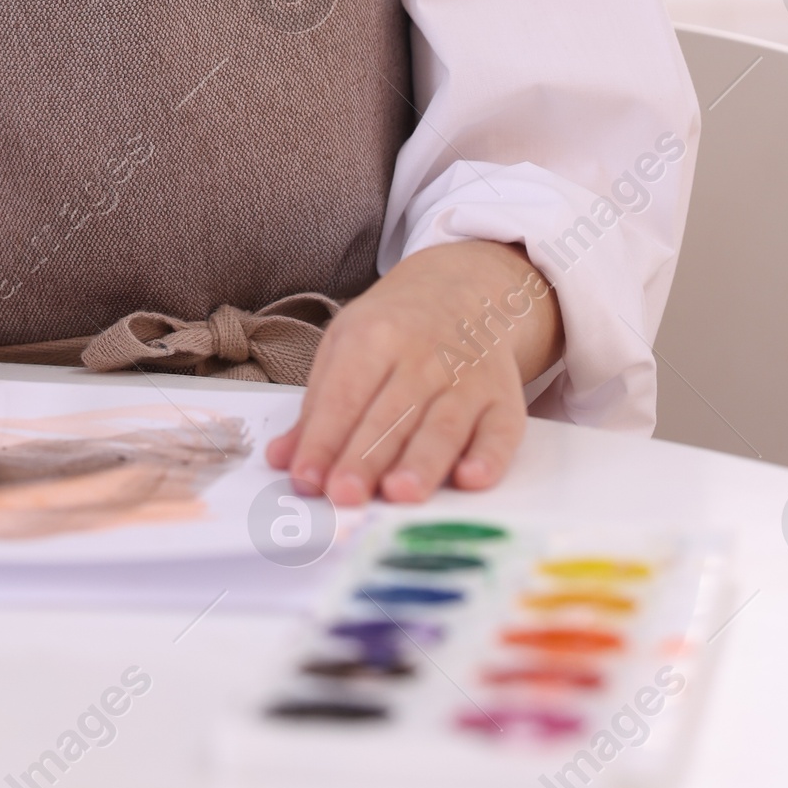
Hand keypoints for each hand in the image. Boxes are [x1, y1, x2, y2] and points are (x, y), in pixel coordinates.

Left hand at [264, 241, 561, 505]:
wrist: (463, 291)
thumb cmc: (393, 329)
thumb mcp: (345, 346)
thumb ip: (318, 408)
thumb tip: (284, 459)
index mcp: (374, 338)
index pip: (344, 397)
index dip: (324, 440)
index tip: (306, 479)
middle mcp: (423, 357)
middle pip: (391, 417)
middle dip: (366, 459)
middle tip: (344, 496)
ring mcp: (467, 379)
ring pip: (443, 427)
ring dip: (421, 463)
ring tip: (398, 495)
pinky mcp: (504, 400)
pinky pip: (500, 433)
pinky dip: (489, 457)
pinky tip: (471, 479)